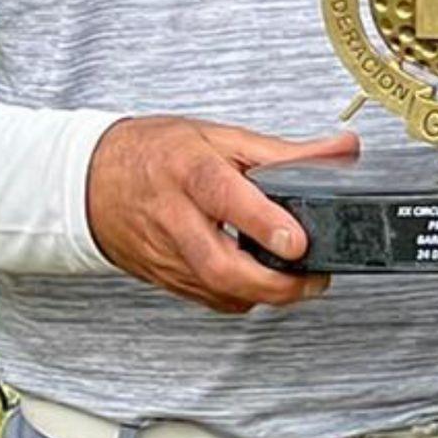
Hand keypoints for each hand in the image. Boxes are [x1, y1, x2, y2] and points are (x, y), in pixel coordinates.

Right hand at [85, 115, 357, 313]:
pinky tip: (261, 282)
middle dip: (273, 283)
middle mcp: (174, 216)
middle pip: (220, 265)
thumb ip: (285, 152)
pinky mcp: (166, 279)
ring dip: (264, 294)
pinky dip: (242, 296)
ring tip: (299, 281)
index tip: (297, 240)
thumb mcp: (220, 138)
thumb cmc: (160, 153)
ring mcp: (167, 254)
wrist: (94, 180)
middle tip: (312, 278)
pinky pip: (210, 299)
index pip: (223, 197)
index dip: (262, 222)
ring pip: (217, 291)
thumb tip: (344, 151)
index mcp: (188, 170)